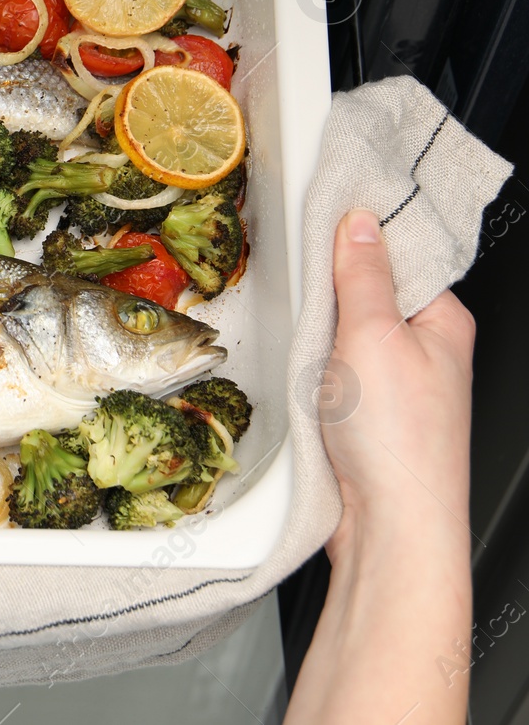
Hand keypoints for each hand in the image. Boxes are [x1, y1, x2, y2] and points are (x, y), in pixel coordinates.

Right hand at [282, 208, 473, 724]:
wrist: (390, 528)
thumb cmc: (397, 442)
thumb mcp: (374, 336)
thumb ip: (363, 276)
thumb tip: (359, 222)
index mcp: (443, 321)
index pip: (399, 253)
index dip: (358, 234)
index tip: (319, 213)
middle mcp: (426, 351)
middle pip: (367, 292)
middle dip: (328, 288)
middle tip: (297, 280)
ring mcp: (395, 385)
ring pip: (344, 334)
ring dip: (315, 332)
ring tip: (297, 334)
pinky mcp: (366, 416)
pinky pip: (331, 371)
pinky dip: (309, 366)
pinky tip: (296, 373)